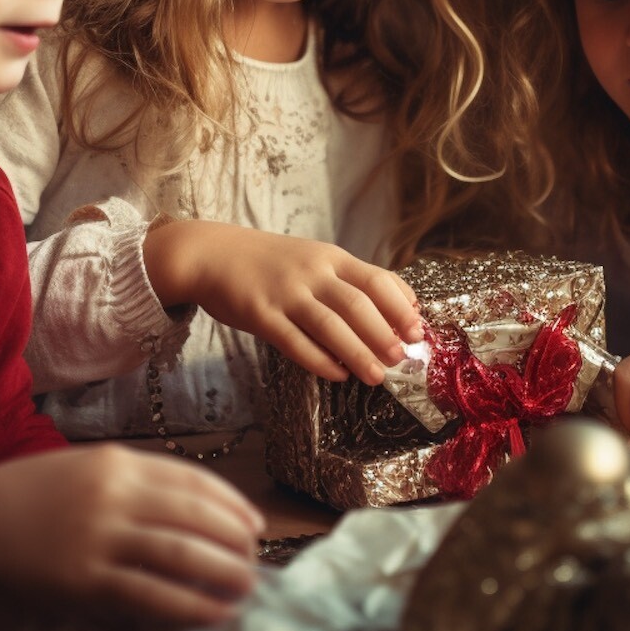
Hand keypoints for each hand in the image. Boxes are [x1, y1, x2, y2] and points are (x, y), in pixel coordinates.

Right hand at [0, 444, 263, 630]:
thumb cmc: (29, 492)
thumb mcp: (84, 466)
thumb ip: (133, 481)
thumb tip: (189, 507)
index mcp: (117, 462)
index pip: (191, 480)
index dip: (230, 502)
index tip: (254, 520)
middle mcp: (115, 496)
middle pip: (194, 516)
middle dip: (234, 537)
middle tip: (257, 556)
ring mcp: (100, 540)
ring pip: (180, 555)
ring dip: (222, 571)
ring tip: (248, 585)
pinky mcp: (86, 583)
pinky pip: (150, 596)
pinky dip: (189, 605)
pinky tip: (214, 613)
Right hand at [143, 220, 422, 383]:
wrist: (213, 254)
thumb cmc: (270, 262)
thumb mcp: (314, 259)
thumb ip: (349, 280)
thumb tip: (399, 307)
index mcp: (330, 257)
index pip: (376, 279)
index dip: (400, 306)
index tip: (416, 330)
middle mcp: (311, 272)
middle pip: (357, 304)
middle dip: (383, 334)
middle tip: (400, 359)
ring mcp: (285, 293)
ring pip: (329, 325)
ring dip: (357, 352)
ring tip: (376, 376)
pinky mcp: (260, 314)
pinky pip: (295, 342)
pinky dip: (319, 361)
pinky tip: (336, 375)